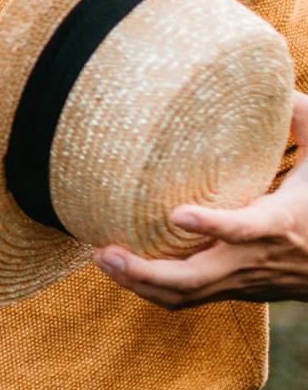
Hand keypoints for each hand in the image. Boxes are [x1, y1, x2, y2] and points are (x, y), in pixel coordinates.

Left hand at [93, 91, 307, 308]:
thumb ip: (305, 122)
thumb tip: (281, 89)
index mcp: (278, 224)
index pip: (243, 231)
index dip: (212, 225)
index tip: (176, 213)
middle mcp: (253, 259)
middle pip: (195, 280)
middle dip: (145, 272)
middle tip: (106, 251)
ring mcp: (239, 281)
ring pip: (184, 297)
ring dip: (138, 284)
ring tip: (102, 258)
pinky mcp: (229, 291)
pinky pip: (184, 300)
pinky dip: (149, 289)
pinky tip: (121, 268)